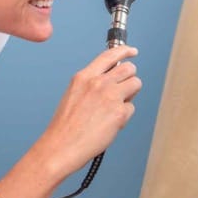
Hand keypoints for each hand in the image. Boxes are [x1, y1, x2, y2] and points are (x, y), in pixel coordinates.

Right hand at [36, 46, 141, 175]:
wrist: (61, 146)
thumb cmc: (65, 127)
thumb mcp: (73, 95)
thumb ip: (92, 85)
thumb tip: (112, 82)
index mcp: (84, 77)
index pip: (109, 55)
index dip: (124, 51)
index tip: (132, 52)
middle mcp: (98, 83)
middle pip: (128, 68)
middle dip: (130, 77)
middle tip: (125, 89)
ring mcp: (110, 96)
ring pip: (135, 84)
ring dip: (130, 95)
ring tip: (115, 108)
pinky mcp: (119, 112)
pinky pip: (131, 108)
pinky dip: (124, 116)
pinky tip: (110, 124)